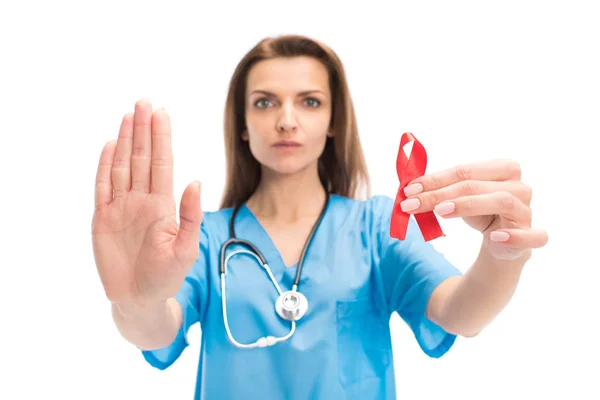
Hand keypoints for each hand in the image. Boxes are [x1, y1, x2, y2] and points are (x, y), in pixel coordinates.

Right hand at [92, 98, 202, 306]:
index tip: (161, 114)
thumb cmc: (167, 276)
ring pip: (123, 166)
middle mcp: (142, 200)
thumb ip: (190, 216)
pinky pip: (102, 187)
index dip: (161, 138)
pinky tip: (109, 146)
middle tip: (144, 102)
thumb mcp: (185, 248)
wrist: (140, 299)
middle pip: (142, 158)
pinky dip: (104, 166)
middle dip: (143, 130)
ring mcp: (121, 207)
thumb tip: (195, 182)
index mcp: (162, 205)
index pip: (162, 163)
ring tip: (128, 116)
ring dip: (125, 141)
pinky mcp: (102, 219)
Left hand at [400, 159, 547, 260]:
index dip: (435, 179)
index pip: (465, 171)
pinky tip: (495, 237)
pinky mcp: (533, 236)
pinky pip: (532, 235)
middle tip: (413, 203)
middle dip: (440, 194)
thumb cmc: (479, 212)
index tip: (408, 189)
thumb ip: (438, 191)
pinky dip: (515, 236)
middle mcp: (519, 186)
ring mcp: (527, 210)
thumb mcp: (457, 198)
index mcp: (503, 169)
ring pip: (502, 201)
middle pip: (476, 185)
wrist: (500, 242)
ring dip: (468, 205)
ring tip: (441, 211)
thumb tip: (407, 189)